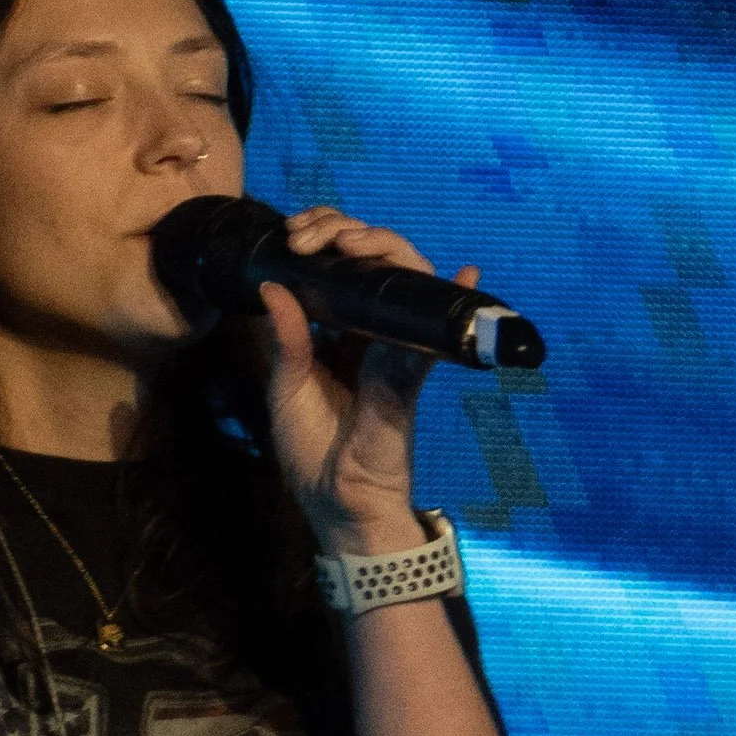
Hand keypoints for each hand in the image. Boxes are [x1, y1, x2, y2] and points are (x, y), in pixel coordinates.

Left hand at [250, 213, 479, 554]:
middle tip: (312, 235)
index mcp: (337, 331)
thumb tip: (273, 283)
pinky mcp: (413, 373)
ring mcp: (396, 347)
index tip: (295, 235)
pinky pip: (435, 333)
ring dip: (383, 248)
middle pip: (375, 260)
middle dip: (346, 230)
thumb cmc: (313, 452)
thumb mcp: (287, 388)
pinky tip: (463, 274)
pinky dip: (452, 299)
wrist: (340, 505)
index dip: (324, 235)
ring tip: (352, 243)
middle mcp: (370, 331)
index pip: (340, 266)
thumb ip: (287, 338)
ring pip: (405, 280)